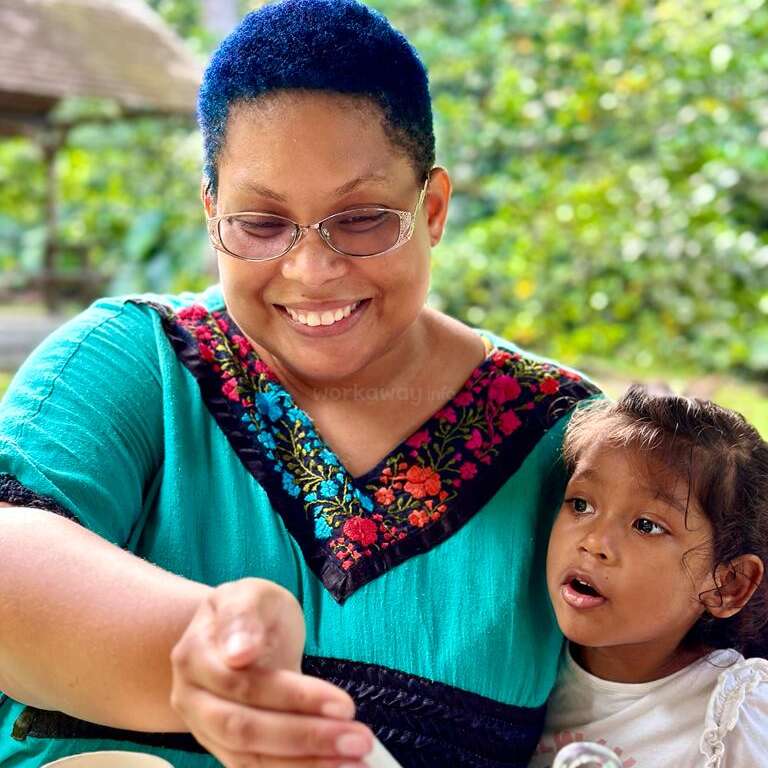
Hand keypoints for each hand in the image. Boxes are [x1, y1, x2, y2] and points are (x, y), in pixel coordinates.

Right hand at [170, 578, 372, 766]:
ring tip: (356, 761)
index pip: (246, 684)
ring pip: (251, 759)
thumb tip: (240, 653)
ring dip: (306, 764)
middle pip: (245, 729)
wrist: (234, 633)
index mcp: (195, 655)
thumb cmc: (252, 610)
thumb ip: (243, 616)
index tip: (344, 704)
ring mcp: (204, 729)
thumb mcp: (251, 594)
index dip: (295, 697)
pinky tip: (334, 767)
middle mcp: (192, 698)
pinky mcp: (225, 750)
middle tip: (359, 738)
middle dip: (306, 738)